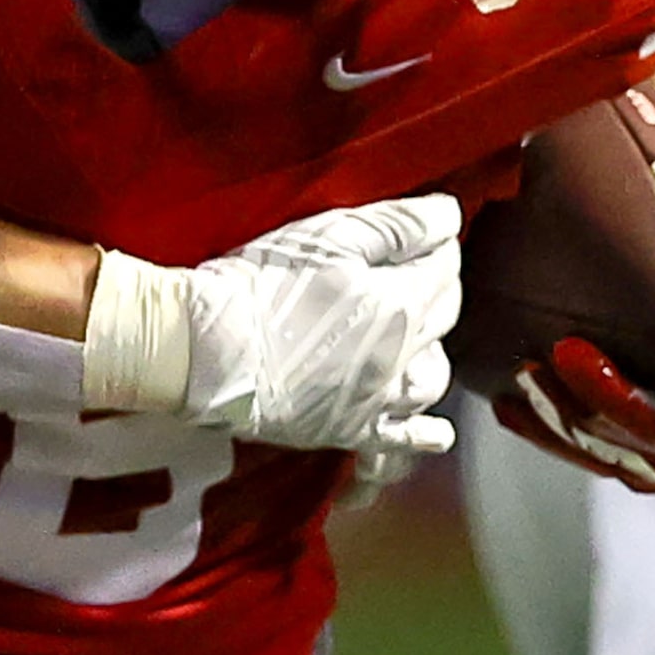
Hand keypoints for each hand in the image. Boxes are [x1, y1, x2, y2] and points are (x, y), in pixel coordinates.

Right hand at [165, 194, 462, 457]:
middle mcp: (400, 357)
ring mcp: (376, 399)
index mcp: (399, 304)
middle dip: (435, 288)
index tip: (420, 234)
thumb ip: (396, 225)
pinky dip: (425, 433)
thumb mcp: (328, 236)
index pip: (444, 268)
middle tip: (409, 270)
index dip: (434, 244)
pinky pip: (402, 439)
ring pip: (432, 377)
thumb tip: (449, 216)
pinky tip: (435, 431)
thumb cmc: (258, 286)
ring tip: (412, 337)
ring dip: (431, 353)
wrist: (205, 349)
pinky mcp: (348, 430)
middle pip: (443, 317)